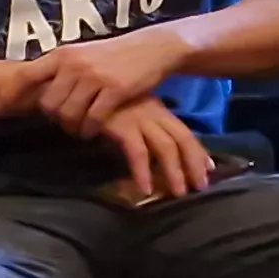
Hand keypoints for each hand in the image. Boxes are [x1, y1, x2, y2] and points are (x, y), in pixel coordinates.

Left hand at [26, 31, 183, 134]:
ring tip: (79, 128)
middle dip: (54, 118)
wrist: (154, 47)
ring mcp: (94, 77)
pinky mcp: (115, 90)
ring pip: (68, 114)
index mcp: (62, 54)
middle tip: (65, 122)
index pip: (26, 75)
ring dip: (72, 127)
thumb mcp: (82, 54)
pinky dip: (89, 130)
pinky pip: (92, 119)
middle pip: (48, 104)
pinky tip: (92, 131)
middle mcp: (74, 64)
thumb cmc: (114, 55)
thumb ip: (60, 69)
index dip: (11, 93)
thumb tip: (31, 89)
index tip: (2, 106)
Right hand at [96, 98, 215, 201]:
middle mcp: (151, 112)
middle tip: (200, 187)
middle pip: (182, 139)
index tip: (208, 169)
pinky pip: (138, 153)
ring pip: (165, 148)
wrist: (70, 83)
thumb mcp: (122, 109)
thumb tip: (144, 147)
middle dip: (193, 164)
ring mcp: (137, 118)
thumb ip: (134, 125)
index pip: (183, 131)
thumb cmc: (92, 97)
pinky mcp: (120, 126)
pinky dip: (143, 172)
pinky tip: (144, 189)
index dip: (197, 151)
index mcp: (155, 108)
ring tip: (177, 194)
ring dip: (173, 172)